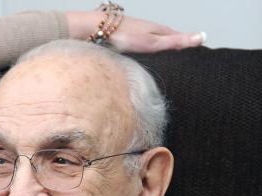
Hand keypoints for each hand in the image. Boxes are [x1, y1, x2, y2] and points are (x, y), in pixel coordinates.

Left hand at [66, 11, 205, 52]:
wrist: (96, 30)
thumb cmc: (124, 36)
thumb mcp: (154, 42)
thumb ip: (176, 41)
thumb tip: (202, 36)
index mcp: (158, 31)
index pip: (178, 38)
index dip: (187, 46)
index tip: (198, 54)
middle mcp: (149, 30)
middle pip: (165, 40)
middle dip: (174, 48)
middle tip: (184, 60)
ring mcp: (136, 34)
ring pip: (151, 43)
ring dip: (159, 51)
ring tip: (166, 62)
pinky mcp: (125, 39)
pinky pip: (139, 47)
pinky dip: (144, 53)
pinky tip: (142, 60)